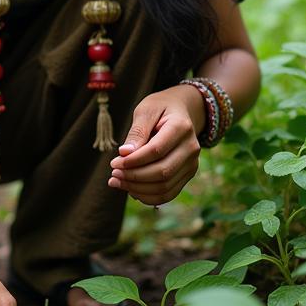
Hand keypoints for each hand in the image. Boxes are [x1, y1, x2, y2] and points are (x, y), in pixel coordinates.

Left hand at [108, 85, 201, 205]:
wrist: (181, 110)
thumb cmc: (160, 108)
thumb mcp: (146, 110)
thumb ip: (137, 131)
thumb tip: (125, 154)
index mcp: (181, 127)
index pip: (156, 151)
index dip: (133, 160)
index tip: (114, 162)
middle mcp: (191, 148)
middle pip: (162, 172)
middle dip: (134, 177)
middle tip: (114, 173)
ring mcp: (192, 163)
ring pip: (165, 187)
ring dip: (138, 189)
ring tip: (118, 182)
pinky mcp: (187, 174)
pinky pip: (168, 194)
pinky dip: (148, 196)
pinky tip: (131, 189)